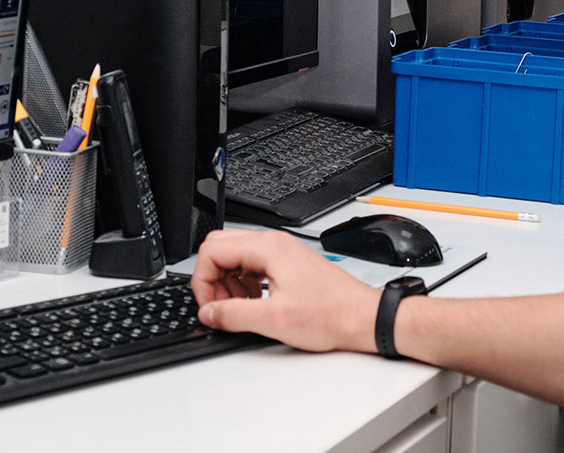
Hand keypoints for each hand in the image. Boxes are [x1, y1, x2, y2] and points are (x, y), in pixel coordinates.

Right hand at [191, 229, 381, 352]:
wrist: (360, 317)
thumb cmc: (330, 314)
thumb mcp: (274, 320)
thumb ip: (234, 315)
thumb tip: (208, 313)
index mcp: (268, 249)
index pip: (212, 250)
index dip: (203, 280)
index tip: (208, 305)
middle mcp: (274, 244)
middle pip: (221, 248)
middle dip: (212, 279)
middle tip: (218, 306)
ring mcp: (281, 252)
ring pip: (235, 257)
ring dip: (228, 283)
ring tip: (239, 308)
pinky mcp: (287, 263)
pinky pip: (252, 265)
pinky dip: (243, 284)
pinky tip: (253, 304)